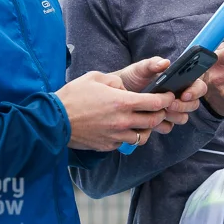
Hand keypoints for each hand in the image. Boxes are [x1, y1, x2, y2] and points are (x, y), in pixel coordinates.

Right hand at [56, 71, 174, 150]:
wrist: (53, 121)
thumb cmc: (73, 96)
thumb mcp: (95, 78)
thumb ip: (115, 81)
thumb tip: (125, 88)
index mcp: (122, 102)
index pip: (155, 103)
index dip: (166, 99)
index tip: (169, 96)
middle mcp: (123, 121)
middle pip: (154, 121)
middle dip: (161, 114)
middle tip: (160, 108)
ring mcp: (116, 136)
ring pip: (142, 136)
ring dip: (146, 128)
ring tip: (142, 120)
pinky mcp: (108, 146)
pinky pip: (125, 143)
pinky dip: (129, 136)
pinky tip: (123, 128)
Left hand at [114, 56, 207, 133]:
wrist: (119, 92)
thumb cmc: (134, 76)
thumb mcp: (141, 68)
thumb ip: (153, 64)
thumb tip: (165, 63)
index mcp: (181, 81)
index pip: (198, 87)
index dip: (195, 92)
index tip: (185, 94)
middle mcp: (180, 96)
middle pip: (193, 105)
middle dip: (183, 106)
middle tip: (170, 104)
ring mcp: (172, 110)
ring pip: (183, 118)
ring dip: (174, 116)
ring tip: (161, 111)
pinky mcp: (162, 122)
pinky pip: (168, 127)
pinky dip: (161, 124)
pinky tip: (151, 119)